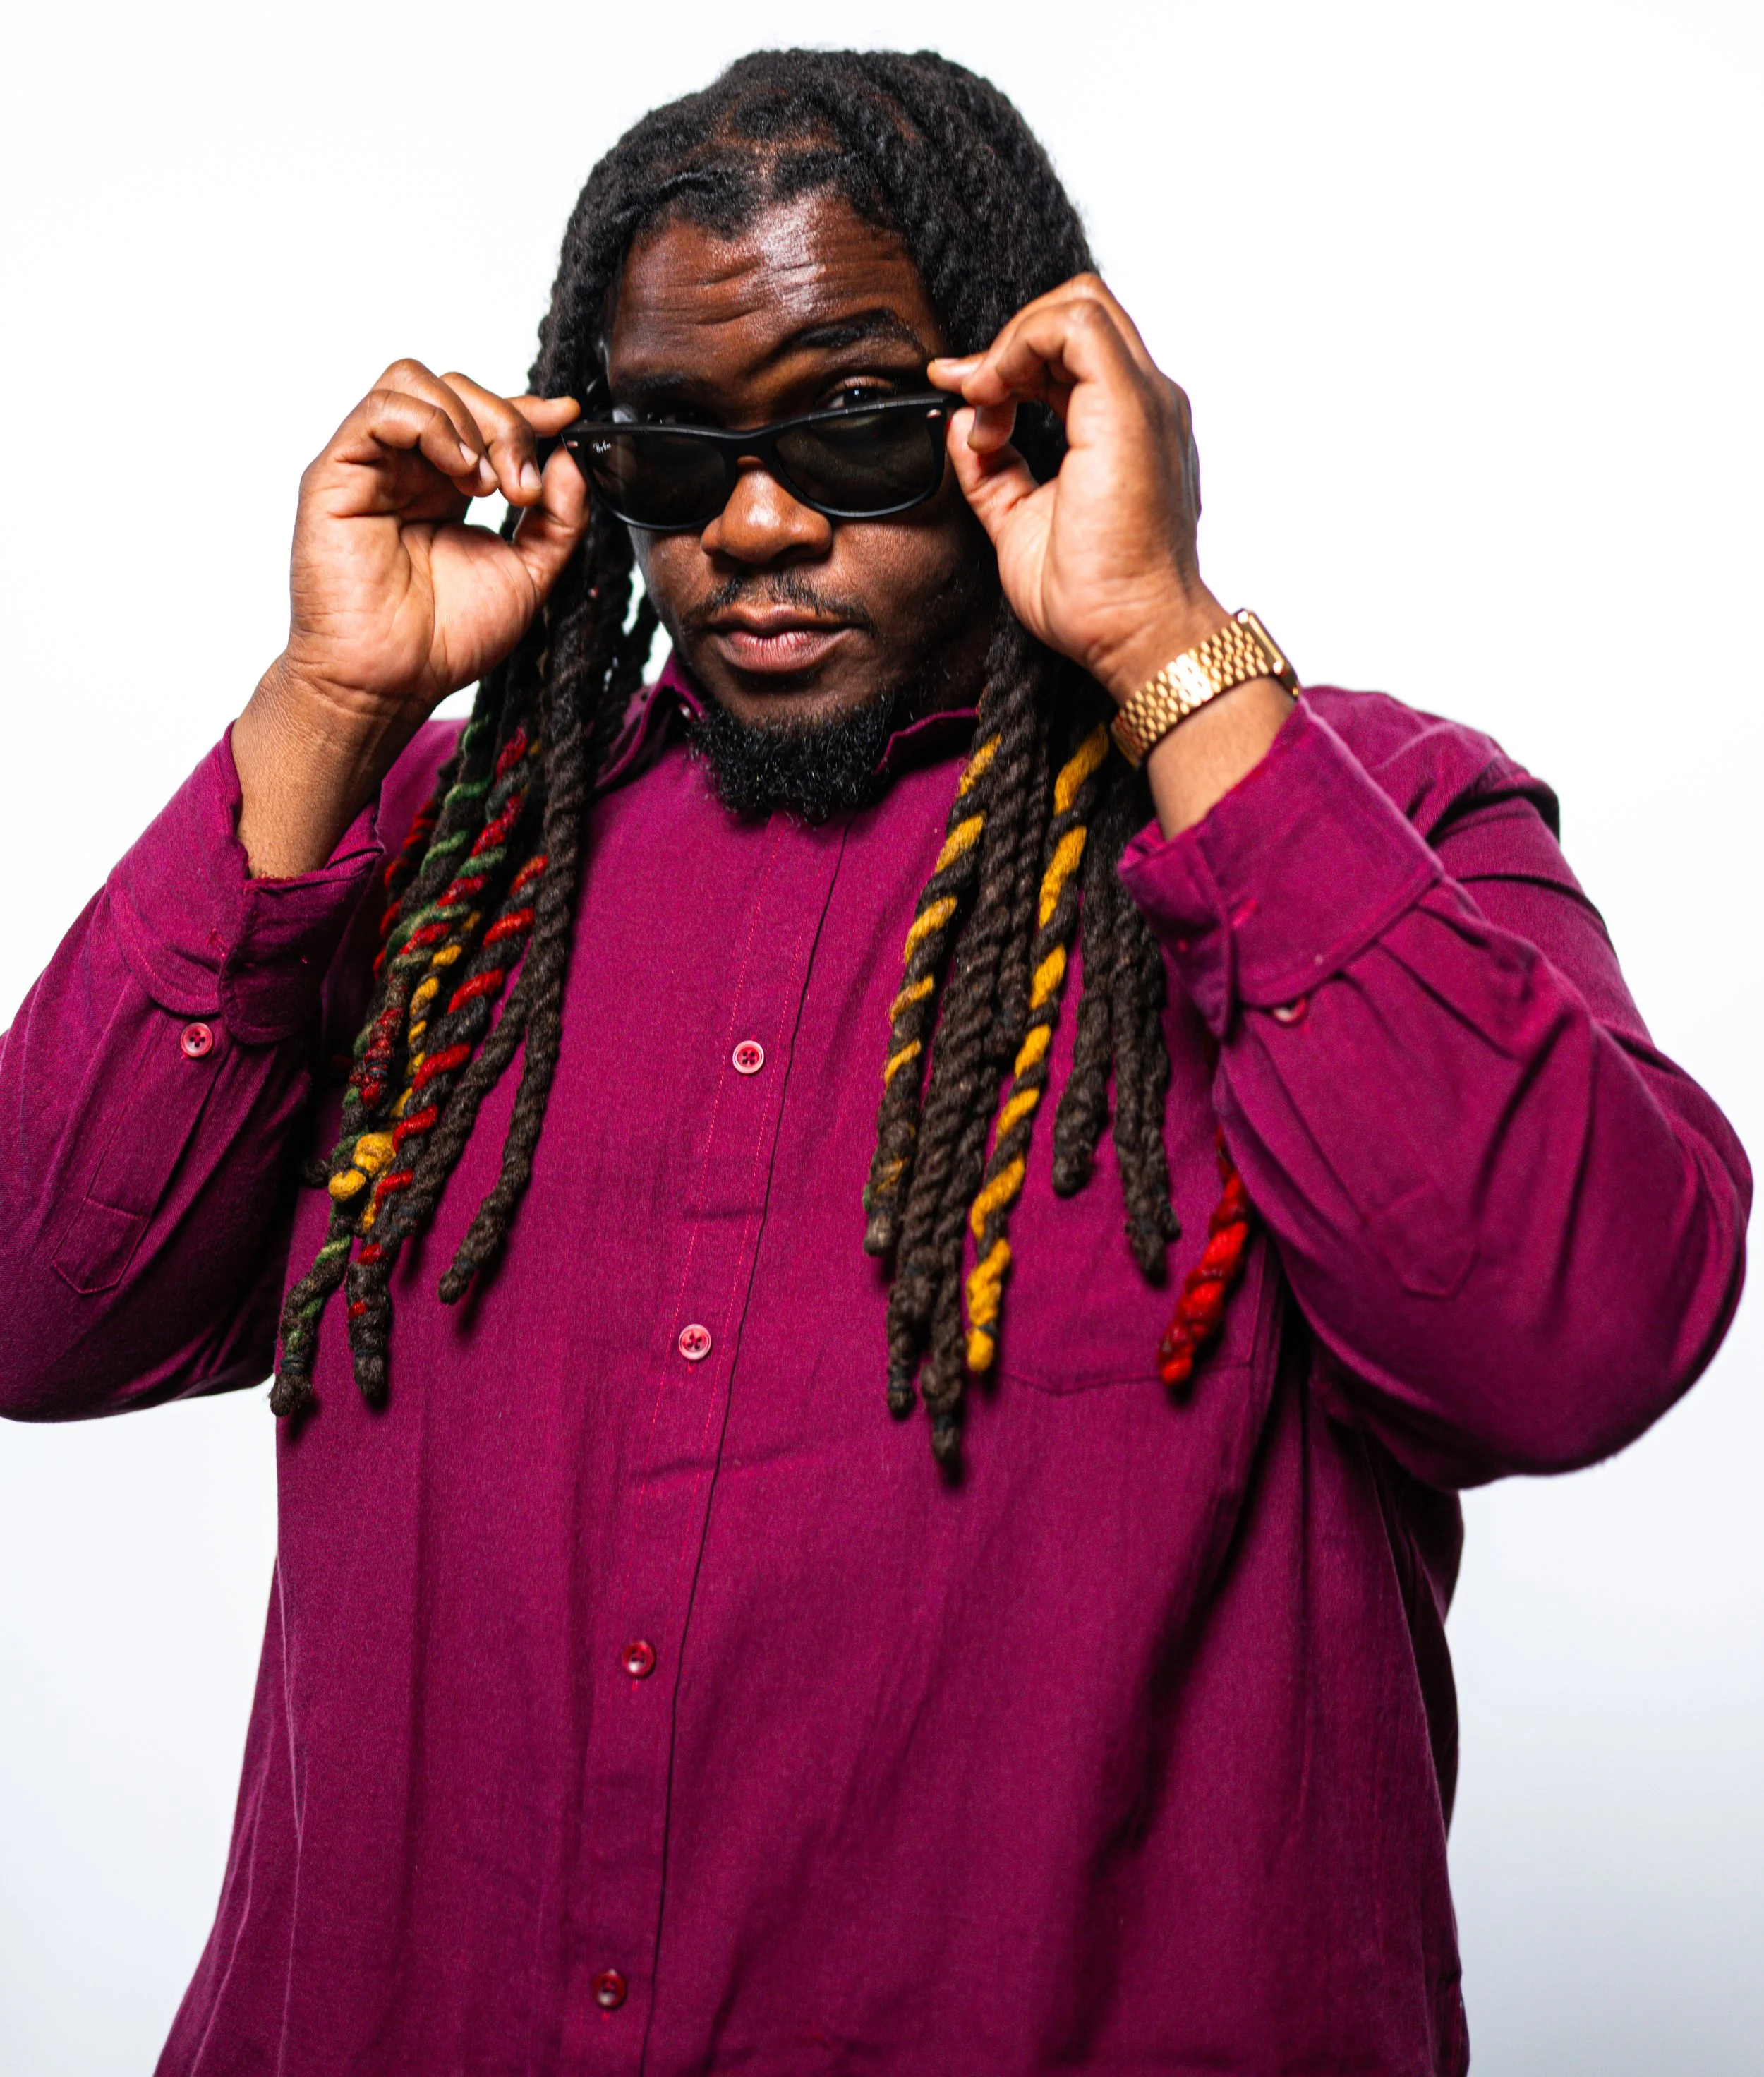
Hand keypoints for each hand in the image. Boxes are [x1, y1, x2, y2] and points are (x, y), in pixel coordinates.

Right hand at [233, 362, 587, 875]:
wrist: (394, 682)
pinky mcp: (337, 473)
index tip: (568, 419)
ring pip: (414, 381)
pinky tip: (460, 471)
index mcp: (446, 486)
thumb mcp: (528, 573)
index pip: (483, 416)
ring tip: (488, 484)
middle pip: (455, 388)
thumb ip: (559, 518)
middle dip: (505, 422)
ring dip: (469, 420)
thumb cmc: (448, 639)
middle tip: (523, 489)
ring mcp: (371, 466)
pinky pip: (381, 409)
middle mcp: (407, 468)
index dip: (527, 409)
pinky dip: (431, 424)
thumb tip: (572, 457)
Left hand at [931, 278, 1290, 834]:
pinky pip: (1074, 326)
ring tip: (985, 401)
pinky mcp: (1128, 407)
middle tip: (972, 392)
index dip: (1010, 357)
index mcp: (1126, 428)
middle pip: (1079, 310)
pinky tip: (994, 397)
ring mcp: (1143, 401)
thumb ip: (992, 469)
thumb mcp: (1017, 521)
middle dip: (1011, 340)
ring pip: (1079, 304)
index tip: (964, 393)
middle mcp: (1144, 404)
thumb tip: (964, 425)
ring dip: (1013, 341)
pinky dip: (1020, 346)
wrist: (1132, 633)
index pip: (1073, 350)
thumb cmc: (1095, 598)